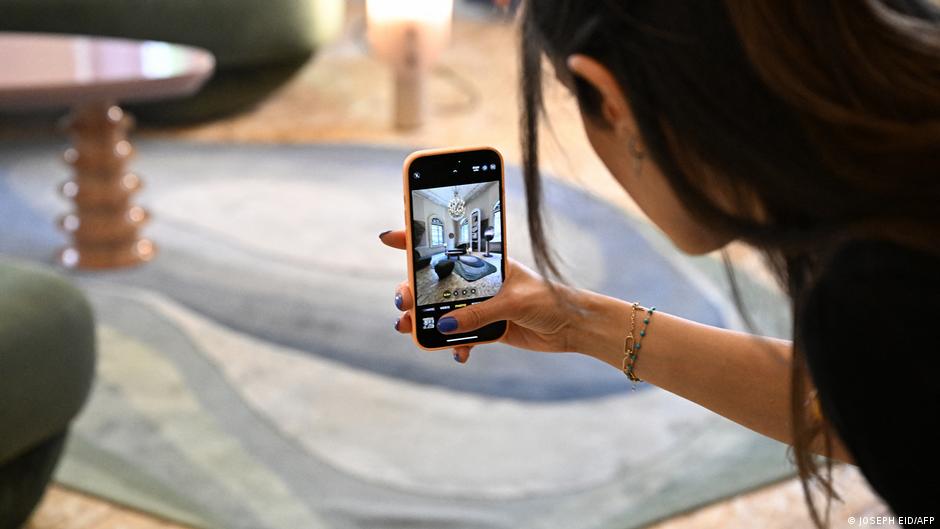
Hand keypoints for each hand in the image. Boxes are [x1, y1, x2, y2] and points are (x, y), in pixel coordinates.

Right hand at [380, 229, 581, 362]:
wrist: (572, 326)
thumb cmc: (548, 299)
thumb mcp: (513, 302)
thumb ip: (478, 313)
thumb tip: (444, 325)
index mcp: (483, 262)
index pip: (444, 246)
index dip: (414, 240)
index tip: (388, 237)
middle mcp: (476, 281)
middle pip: (433, 283)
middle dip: (411, 291)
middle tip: (403, 300)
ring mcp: (479, 305)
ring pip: (441, 311)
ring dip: (424, 320)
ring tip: (409, 328)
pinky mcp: (486, 328)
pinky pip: (460, 337)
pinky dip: (456, 345)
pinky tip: (460, 354)